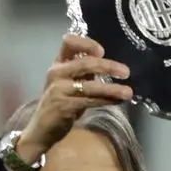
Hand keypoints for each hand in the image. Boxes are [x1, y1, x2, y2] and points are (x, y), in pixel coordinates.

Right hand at [14, 34, 132, 166]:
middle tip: (125, 71)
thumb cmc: (59, 104)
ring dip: (112, 88)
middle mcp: (56, 72)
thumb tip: (110, 67)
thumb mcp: (69, 83)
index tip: (101, 51)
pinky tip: (118, 101)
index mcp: (58, 63)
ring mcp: (59, 89)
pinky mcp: (64, 106)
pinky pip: (90, 101)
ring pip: (90, 85)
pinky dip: (106, 100)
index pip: (69, 42)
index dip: (86, 44)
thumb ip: (85, 74)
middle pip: (85, 63)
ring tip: (128, 92)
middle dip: (107, 66)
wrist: (41, 128)